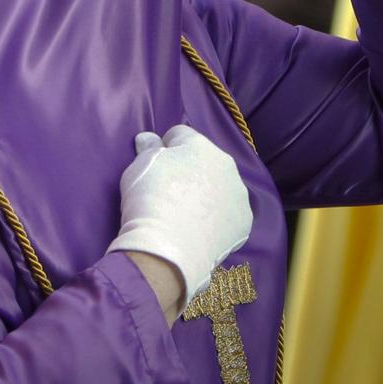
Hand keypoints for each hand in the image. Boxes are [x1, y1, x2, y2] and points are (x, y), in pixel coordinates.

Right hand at [107, 125, 252, 320]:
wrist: (168, 248)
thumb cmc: (149, 200)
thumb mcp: (138, 168)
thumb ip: (148, 149)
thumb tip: (148, 138)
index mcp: (199, 145)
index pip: (179, 135)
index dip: (164, 148)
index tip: (154, 167)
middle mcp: (225, 164)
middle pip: (205, 159)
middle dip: (190, 169)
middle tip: (171, 191)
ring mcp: (238, 193)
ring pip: (221, 186)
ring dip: (207, 192)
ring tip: (187, 214)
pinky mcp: (244, 221)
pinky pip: (229, 212)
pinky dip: (218, 217)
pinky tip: (201, 229)